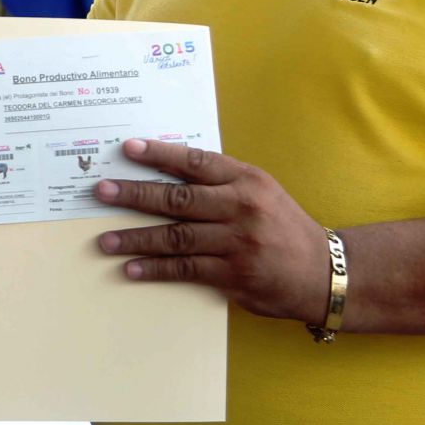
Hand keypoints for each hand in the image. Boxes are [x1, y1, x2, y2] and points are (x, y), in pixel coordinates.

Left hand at [93, 139, 330, 323]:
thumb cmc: (282, 227)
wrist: (323, 272)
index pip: (196, 162)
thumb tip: (167, 170)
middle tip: (101, 192)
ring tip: (105, 239)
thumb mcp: (261, 191)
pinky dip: (155, 269)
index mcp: (246, 181)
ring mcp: (236, 243)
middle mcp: (240, 208)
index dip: (160, 154)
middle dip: (134, 194)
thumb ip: (221, 181)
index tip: (128, 149)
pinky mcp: (233, 275)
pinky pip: (185, 269)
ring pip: (175, 236)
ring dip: (136, 238)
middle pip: (177, 199)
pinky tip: (130, 268)